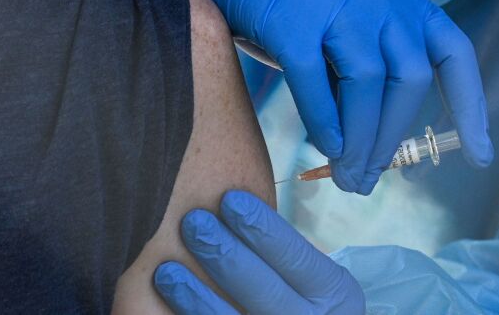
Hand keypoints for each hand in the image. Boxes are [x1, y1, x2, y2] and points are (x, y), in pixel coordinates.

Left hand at [154, 190, 363, 314]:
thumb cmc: (308, 299)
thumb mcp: (318, 278)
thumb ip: (286, 255)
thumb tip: (232, 206)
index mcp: (333, 293)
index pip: (294, 256)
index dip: (261, 226)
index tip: (229, 198)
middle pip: (261, 289)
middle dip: (224, 253)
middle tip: (193, 221)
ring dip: (195, 296)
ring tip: (166, 270)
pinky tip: (165, 302)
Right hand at [160, 0, 491, 193]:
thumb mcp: (341, 11)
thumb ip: (362, 60)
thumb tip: (372, 139)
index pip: (452, 51)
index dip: (471, 104)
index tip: (480, 153)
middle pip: (409, 78)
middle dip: (394, 137)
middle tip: (371, 178)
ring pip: (368, 84)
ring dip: (362, 140)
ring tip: (349, 176)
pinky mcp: (291, 15)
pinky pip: (316, 82)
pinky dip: (324, 122)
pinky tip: (325, 147)